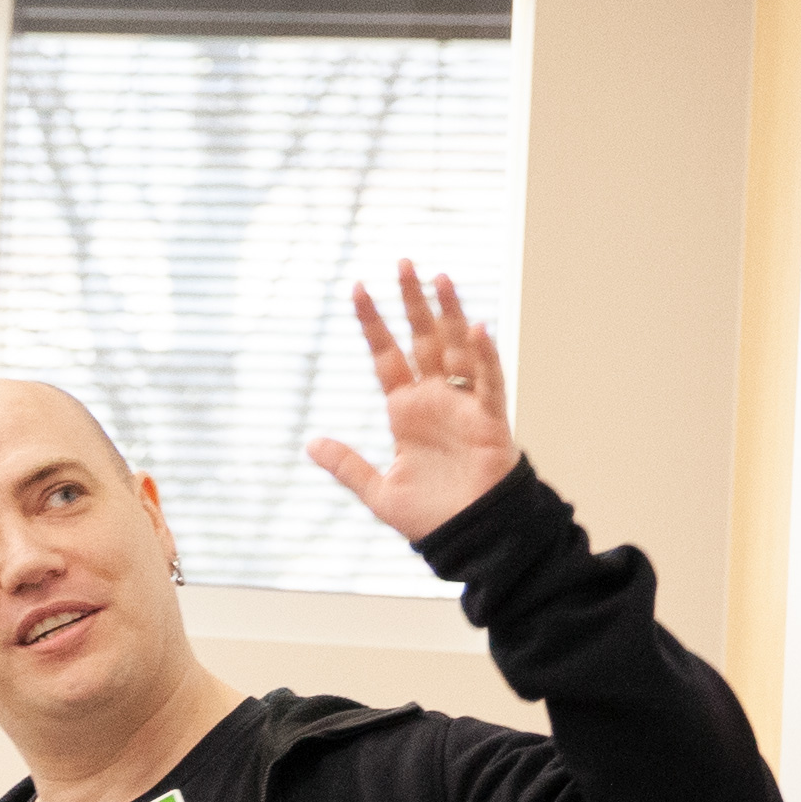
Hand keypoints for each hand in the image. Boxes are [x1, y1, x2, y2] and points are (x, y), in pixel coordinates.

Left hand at [305, 260, 519, 542]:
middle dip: (412, 302)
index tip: (358, 288)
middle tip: (403, 262)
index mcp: (406, 411)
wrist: (470, 539)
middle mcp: (435, 400)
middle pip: (423, 339)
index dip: (373, 323)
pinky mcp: (489, 421)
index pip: (387, 355)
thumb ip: (348, 465)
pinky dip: (484, 355)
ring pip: (457, 348)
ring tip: (440, 277)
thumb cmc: (431, 517)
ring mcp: (463, 406)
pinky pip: (489, 382)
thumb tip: (311, 444)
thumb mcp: (380, 491)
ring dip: (450, 314)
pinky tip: (477, 327)